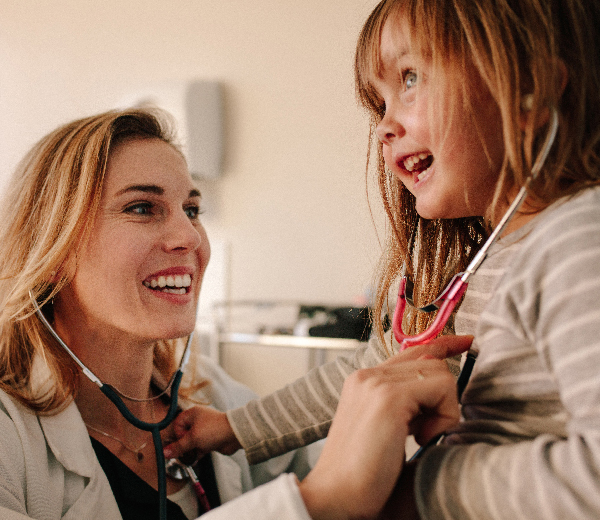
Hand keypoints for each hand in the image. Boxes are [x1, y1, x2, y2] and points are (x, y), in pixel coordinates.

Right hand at [163, 405, 241, 461]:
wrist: (235, 434)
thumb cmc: (215, 429)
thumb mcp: (193, 438)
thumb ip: (179, 447)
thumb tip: (165, 452)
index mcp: (193, 414)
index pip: (177, 423)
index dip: (178, 434)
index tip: (180, 442)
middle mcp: (198, 420)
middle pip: (184, 434)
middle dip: (182, 445)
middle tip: (182, 453)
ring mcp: (204, 430)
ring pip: (192, 442)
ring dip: (189, 451)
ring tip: (189, 458)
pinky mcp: (210, 439)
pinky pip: (199, 447)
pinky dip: (196, 453)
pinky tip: (195, 459)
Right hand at [298, 340, 462, 519]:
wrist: (336, 496)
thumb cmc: (362, 473)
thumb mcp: (387, 429)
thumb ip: (407, 406)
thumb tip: (439, 388)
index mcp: (364, 380)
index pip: (412, 350)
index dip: (443, 344)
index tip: (465, 342)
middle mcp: (368, 374)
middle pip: (432, 360)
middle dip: (442, 397)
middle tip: (425, 432)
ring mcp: (376, 382)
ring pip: (440, 372)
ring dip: (443, 409)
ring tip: (420, 437)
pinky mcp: (389, 396)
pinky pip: (442, 387)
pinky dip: (443, 416)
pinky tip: (420, 439)